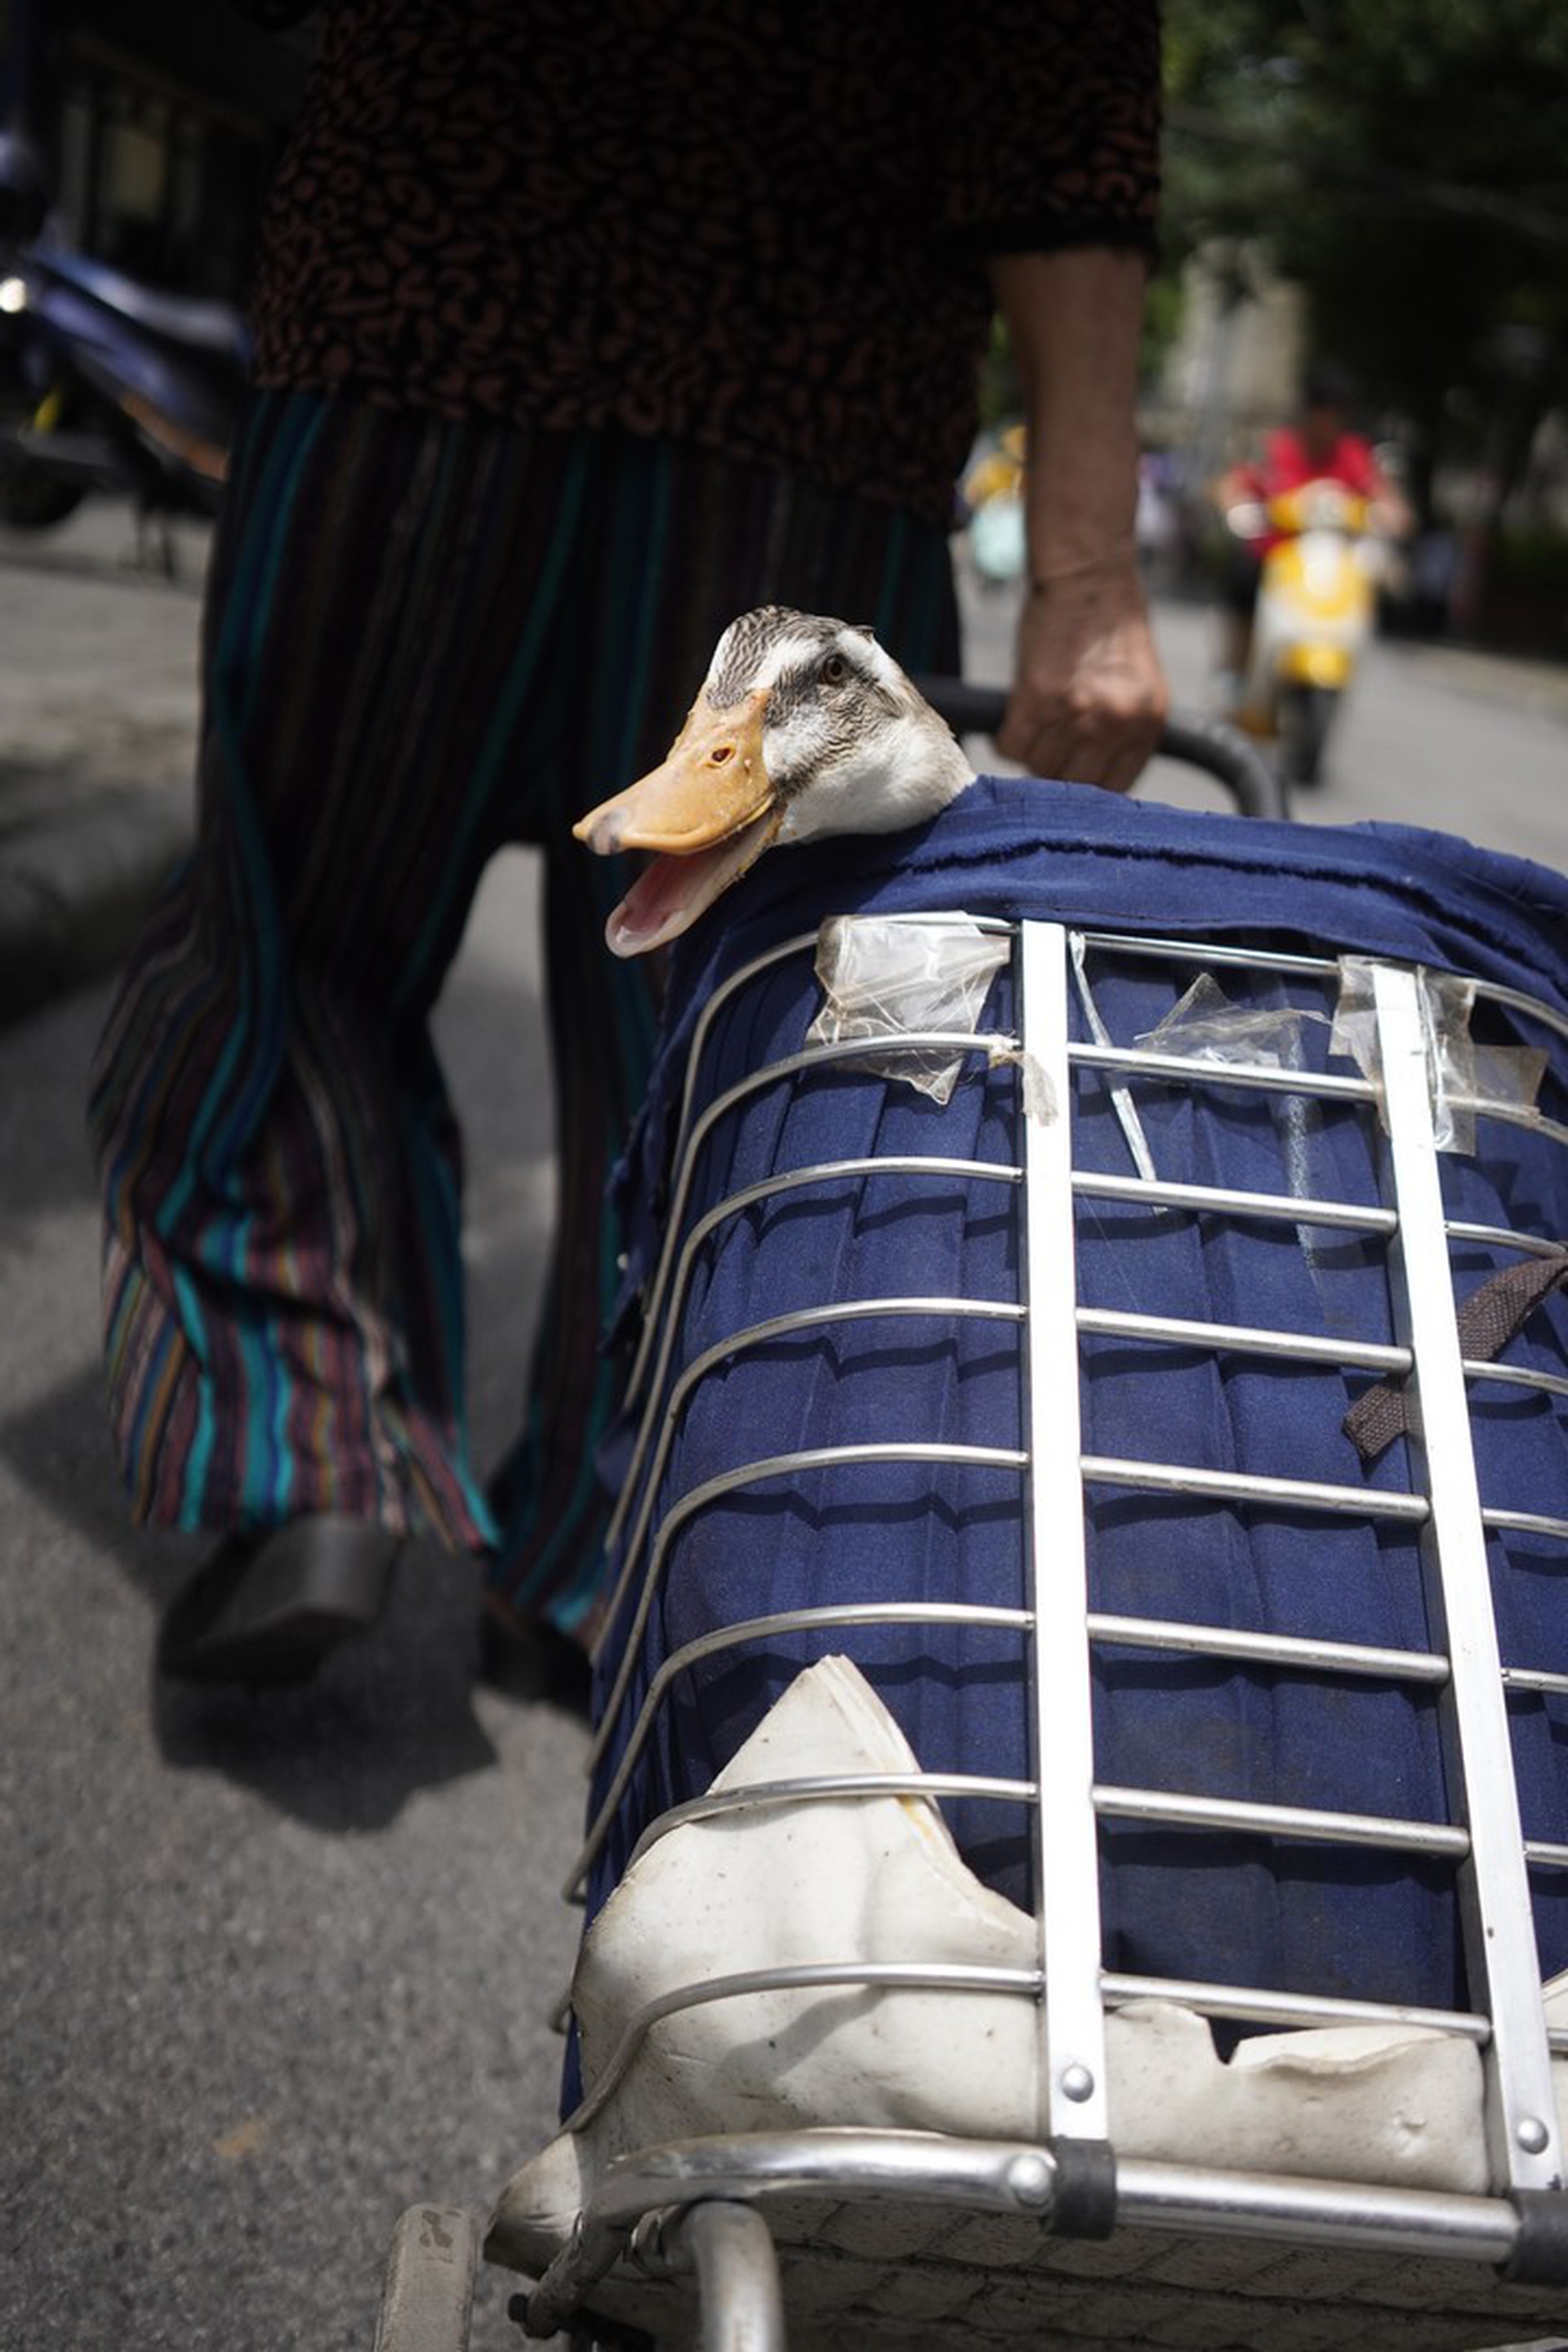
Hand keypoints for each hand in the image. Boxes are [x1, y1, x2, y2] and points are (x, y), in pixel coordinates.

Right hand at [996, 555, 1167, 793]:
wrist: (1091, 575)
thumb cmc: (1113, 625)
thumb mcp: (1138, 685)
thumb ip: (1124, 730)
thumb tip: (1091, 772)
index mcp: (1146, 725)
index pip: (1113, 788)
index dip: (1087, 781)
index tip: (1073, 768)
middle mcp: (1114, 724)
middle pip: (1072, 783)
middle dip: (1056, 769)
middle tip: (1049, 745)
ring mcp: (1075, 713)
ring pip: (1038, 766)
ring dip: (1030, 751)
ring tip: (1034, 725)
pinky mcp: (1037, 697)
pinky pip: (1011, 745)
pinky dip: (1006, 738)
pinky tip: (1014, 719)